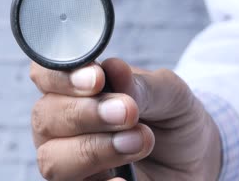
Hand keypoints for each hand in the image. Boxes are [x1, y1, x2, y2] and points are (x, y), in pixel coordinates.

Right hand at [29, 58, 221, 180]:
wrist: (195, 160)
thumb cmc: (172, 118)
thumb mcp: (169, 95)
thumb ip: (141, 84)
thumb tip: (114, 68)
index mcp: (76, 90)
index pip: (45, 75)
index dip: (60, 76)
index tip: (96, 79)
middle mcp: (63, 126)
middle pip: (43, 117)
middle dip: (84, 113)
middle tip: (127, 112)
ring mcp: (70, 161)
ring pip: (52, 159)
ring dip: (93, 149)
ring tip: (138, 141)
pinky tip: (124, 178)